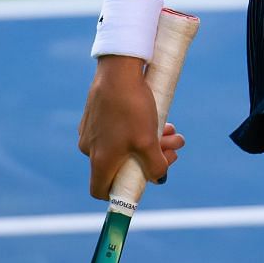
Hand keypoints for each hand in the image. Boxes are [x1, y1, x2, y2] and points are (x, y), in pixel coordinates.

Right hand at [78, 57, 186, 199]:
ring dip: (152, 142)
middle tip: (173, 148)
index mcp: (99, 160)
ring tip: (173, 131)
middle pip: (122, 165)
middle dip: (152, 159)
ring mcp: (92, 131)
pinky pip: (119, 130)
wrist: (118, 70)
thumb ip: (155, 166)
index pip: (101, 190)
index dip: (122, 192)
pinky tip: (160, 117)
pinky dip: (139, 128)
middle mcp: (90, 148)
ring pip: (125, 145)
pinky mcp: (96, 115)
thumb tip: (159, 178)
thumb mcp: (149, 141)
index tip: (144, 181)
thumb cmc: (132, 108)